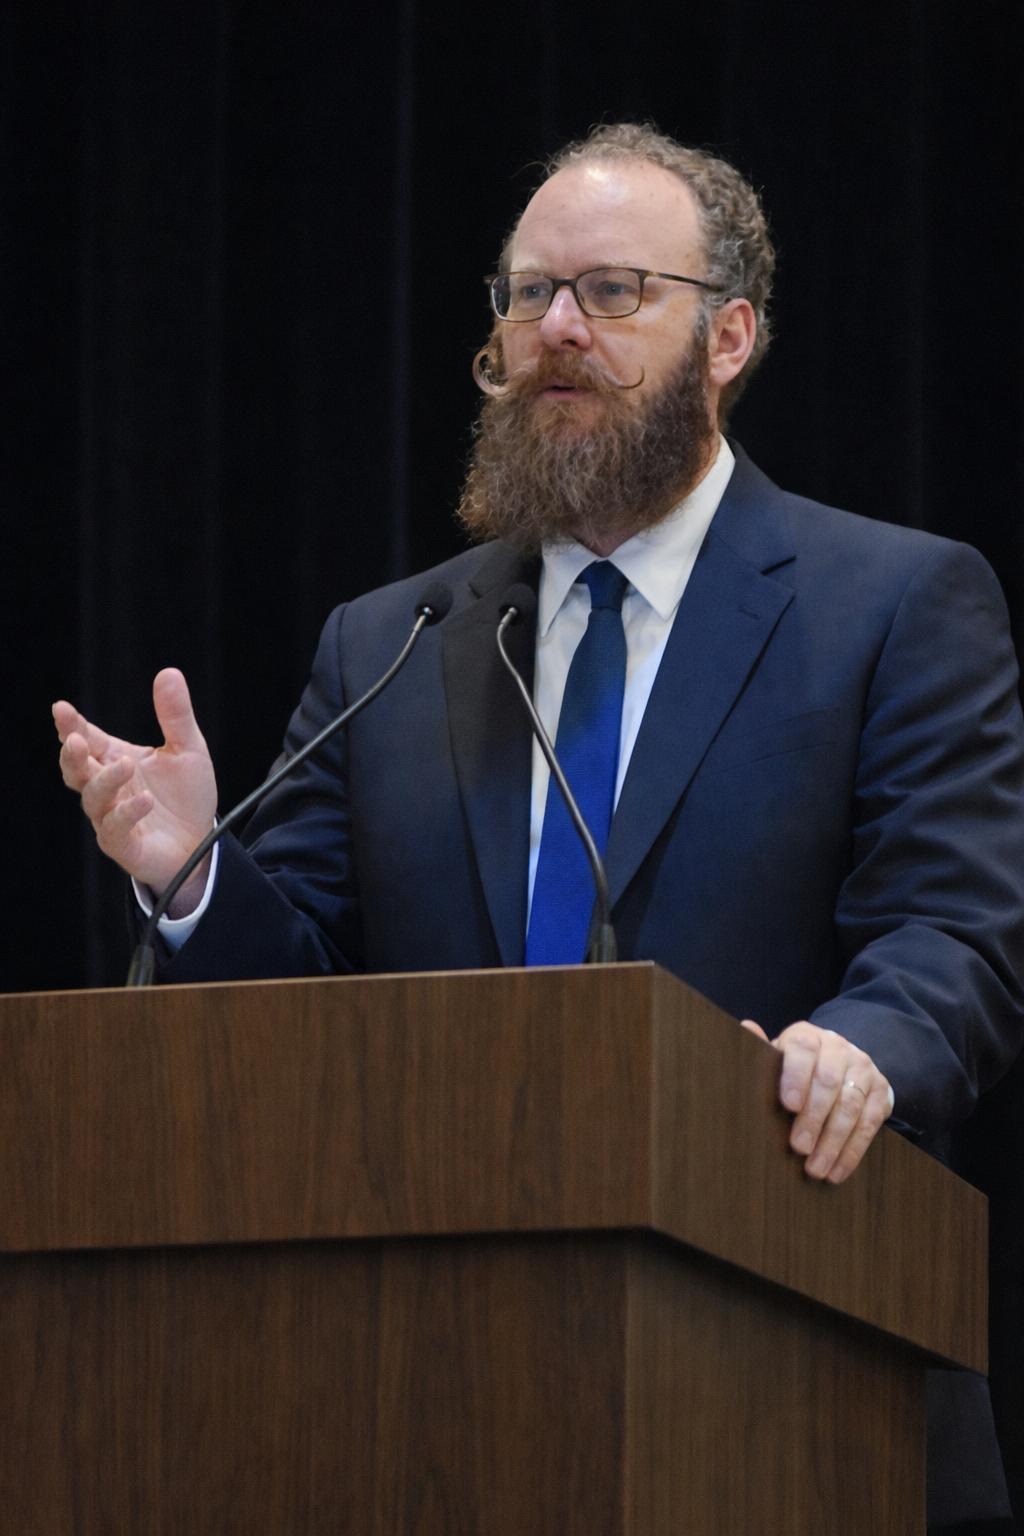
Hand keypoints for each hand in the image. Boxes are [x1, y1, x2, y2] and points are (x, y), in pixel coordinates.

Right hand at [53, 668, 217, 907]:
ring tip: (126, 766)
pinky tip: (145, 800)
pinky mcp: (124, 845)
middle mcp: (108, 788)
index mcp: (115, 759)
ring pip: (93, 798)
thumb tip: (168, 673)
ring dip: (105, 781)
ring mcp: (111, 817)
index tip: (61, 708)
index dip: (72, 725)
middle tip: (75, 739)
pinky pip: (114, 830)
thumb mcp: (189, 749)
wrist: (204, 842)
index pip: (87, 739)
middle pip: (76, 770)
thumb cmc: (187, 796)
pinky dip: (126, 813)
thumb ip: (176, 716)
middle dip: (71, 754)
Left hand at [739, 1018, 893, 1182]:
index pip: (804, 1049)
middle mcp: (838, 1048)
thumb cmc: (796, 1068)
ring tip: (816, 1168)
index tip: (789, 1105)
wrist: (839, 1064)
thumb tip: (747, 1027)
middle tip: (799, 1147)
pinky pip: (870, 1123)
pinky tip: (837, 1170)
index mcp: (808, 1036)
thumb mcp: (777, 1058)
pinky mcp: (881, 1091)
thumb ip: (763, 1051)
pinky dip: (853, 1150)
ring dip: (833, 1141)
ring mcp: (863, 1068)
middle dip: (813, 1118)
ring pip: (850, 1105)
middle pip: (828, 1082)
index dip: (796, 1076)